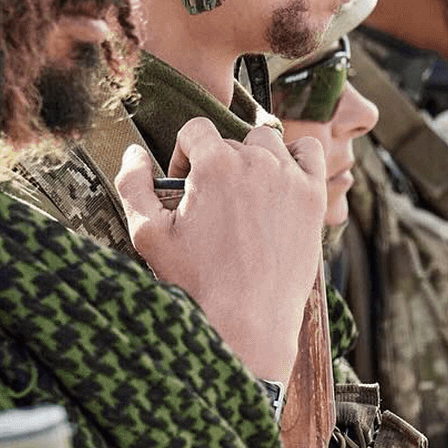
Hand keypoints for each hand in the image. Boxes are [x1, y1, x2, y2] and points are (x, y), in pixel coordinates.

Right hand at [116, 119, 331, 383]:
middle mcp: (257, 161)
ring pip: (268, 143)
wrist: (249, 319)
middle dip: (217, 164)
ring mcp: (290, 178)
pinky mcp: (314, 198)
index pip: (195, 129)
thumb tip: (134, 152)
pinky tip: (283, 181)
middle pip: (231, 141)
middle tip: (214, 203)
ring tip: (245, 193)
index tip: (184, 185)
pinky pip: (311, 153)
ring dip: (254, 158)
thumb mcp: (147, 233)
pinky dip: (296, 158)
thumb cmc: (196, 279)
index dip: (183, 153)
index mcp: (215, 163)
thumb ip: (132, 185)